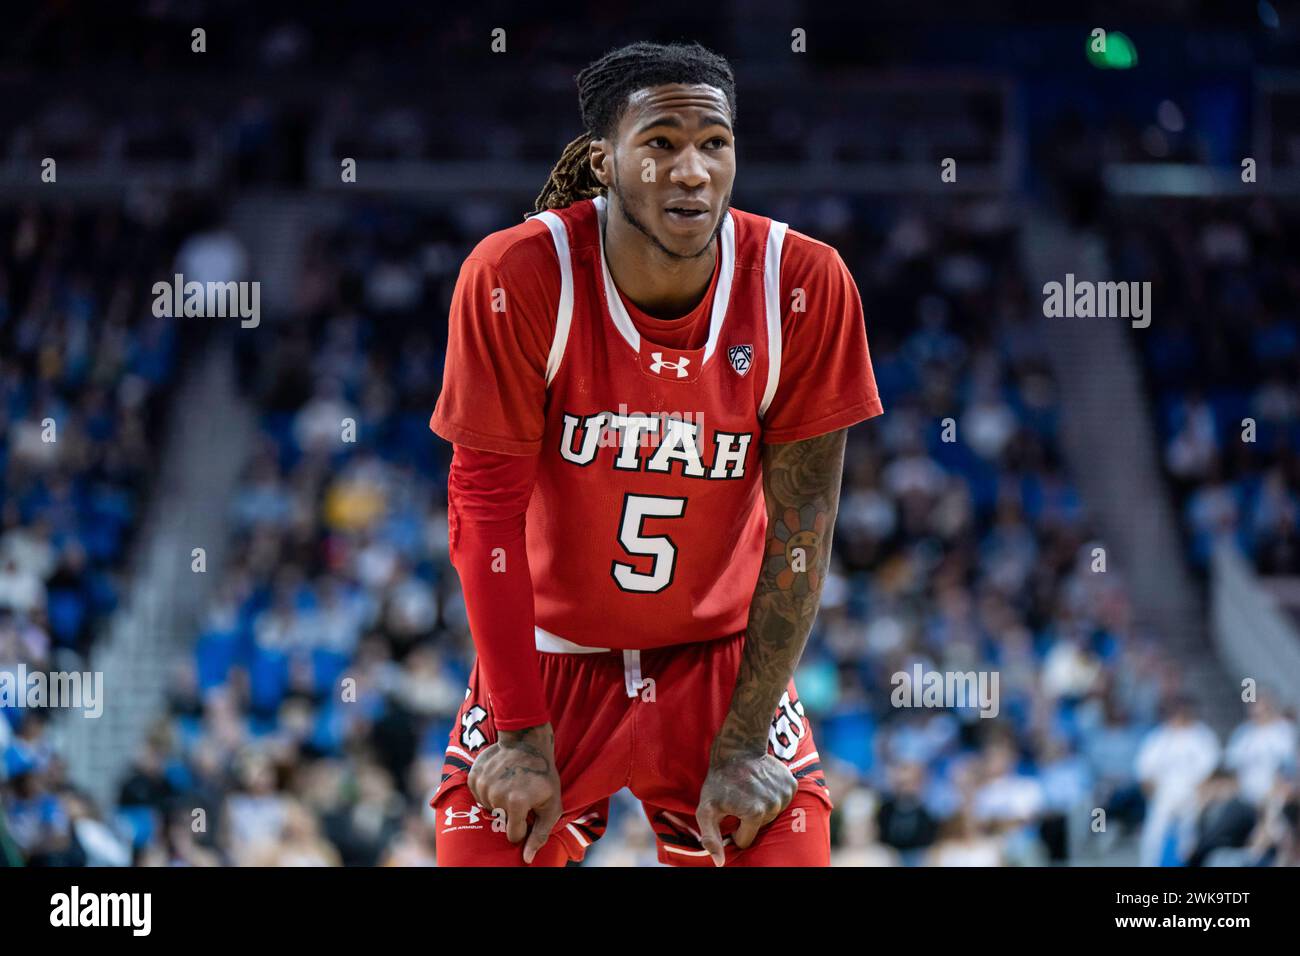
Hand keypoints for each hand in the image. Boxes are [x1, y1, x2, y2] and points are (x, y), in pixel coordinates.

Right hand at [467, 722, 561, 863]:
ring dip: (499, 801)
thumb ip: (540, 834)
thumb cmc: (543, 775)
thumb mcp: (552, 805)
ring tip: (511, 782)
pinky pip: (478, 796)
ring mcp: (482, 785)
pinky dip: (487, 791)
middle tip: (522, 791)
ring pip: (488, 809)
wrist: (526, 741)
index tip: (529, 811)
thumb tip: (527, 859)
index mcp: (516, 803)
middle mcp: (496, 796)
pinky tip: (500, 778)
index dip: (523, 826)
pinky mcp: (473, 776)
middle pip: (500, 821)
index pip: (514, 835)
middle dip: (511, 812)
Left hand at [694, 750, 796, 866]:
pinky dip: (773, 795)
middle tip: (738, 799)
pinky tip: (762, 784)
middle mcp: (773, 806)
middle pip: (760, 827)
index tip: (729, 813)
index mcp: (754, 814)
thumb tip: (720, 863)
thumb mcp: (706, 810)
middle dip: (748, 818)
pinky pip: (782, 800)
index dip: (734, 830)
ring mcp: (784, 794)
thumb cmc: (719, 781)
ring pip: (772, 814)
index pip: (745, 839)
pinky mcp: (791, 784)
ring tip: (749, 790)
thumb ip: (710, 838)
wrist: (738, 749)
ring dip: (761, 807)